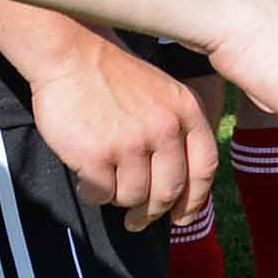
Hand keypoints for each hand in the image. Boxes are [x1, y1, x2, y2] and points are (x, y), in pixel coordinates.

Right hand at [30, 35, 217, 229]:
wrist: (73, 56)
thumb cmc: (116, 78)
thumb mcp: (165, 94)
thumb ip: (178, 131)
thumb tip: (182, 185)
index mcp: (187, 113)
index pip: (204, 169)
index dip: (195, 200)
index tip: (183, 217)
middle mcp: (164, 129)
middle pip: (169, 191)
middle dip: (153, 213)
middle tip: (139, 221)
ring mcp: (130, 143)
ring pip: (133, 197)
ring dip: (119, 200)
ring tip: (108, 186)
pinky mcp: (96, 155)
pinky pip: (101, 194)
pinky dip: (94, 194)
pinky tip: (88, 181)